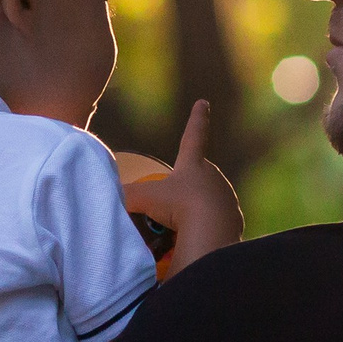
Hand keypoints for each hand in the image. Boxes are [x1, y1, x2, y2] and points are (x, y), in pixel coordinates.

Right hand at [122, 100, 241, 273]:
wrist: (210, 233)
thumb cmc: (177, 207)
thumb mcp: (143, 198)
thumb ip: (125, 195)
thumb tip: (108, 197)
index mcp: (193, 164)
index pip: (193, 136)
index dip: (197, 119)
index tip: (204, 102)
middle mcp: (214, 177)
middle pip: (197, 176)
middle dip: (185, 187)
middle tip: (171, 206)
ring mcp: (226, 199)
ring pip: (206, 202)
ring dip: (194, 211)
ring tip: (179, 229)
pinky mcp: (234, 221)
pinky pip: (215, 224)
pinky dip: (204, 229)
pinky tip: (193, 239)